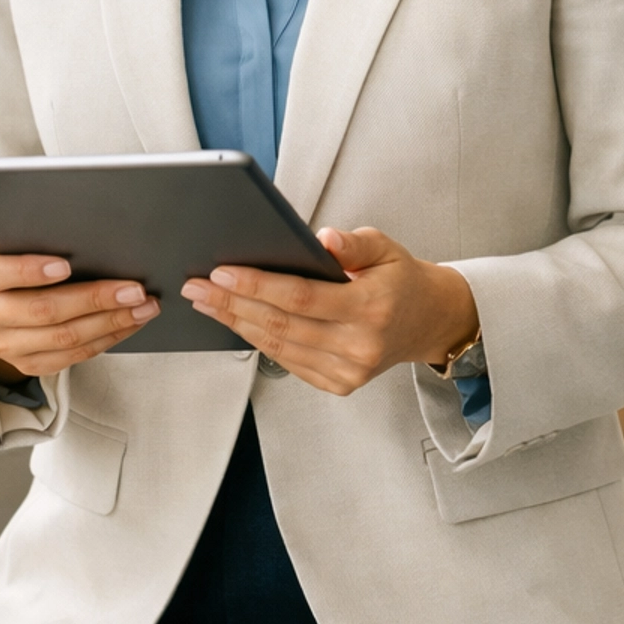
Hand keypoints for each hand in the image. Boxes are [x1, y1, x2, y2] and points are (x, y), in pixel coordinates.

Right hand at [0, 249, 158, 382]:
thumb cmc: (14, 257)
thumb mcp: (14, 241)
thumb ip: (39, 237)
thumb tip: (95, 234)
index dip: (29, 270)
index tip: (66, 265)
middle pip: (42, 310)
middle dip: (95, 299)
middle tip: (135, 289)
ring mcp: (4, 344)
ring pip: (63, 338)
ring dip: (111, 322)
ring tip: (144, 307)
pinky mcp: (25, 364)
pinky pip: (72, 356)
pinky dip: (106, 339)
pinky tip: (130, 323)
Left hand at [180, 225, 478, 393]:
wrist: (427, 321)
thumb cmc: (400, 279)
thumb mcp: (386, 248)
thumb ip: (354, 243)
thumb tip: (322, 239)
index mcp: (372, 307)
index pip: (302, 297)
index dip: (257, 284)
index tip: (222, 271)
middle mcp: (360, 345)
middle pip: (281, 324)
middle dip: (232, 303)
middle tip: (196, 286)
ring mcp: (349, 371)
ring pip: (279, 346)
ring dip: (237, 322)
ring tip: (206, 302)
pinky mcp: (339, 384)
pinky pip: (288, 361)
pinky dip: (258, 340)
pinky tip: (237, 321)